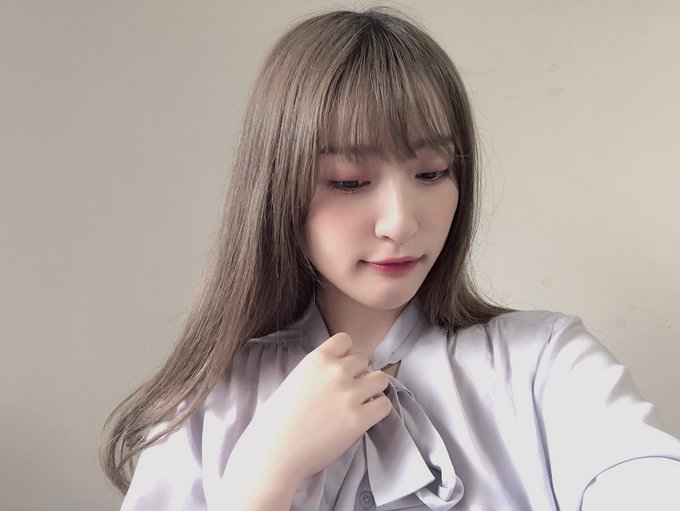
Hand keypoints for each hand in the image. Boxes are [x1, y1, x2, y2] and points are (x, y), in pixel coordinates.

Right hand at [234, 332, 391, 485]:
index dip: (346, 354)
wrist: (275, 450)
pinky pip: (385, 405)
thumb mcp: (295, 380)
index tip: (342, 368)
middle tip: (349, 391)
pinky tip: (365, 417)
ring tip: (362, 402)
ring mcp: (349, 395)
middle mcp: (336, 372)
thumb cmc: (278, 419)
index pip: (345, 340)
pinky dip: (378, 411)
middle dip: (359, 373)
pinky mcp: (359, 419)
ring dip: (373, 389)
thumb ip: (318, 371)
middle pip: (364, 360)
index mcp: (317, 359)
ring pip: (381, 379)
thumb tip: (339, 370)